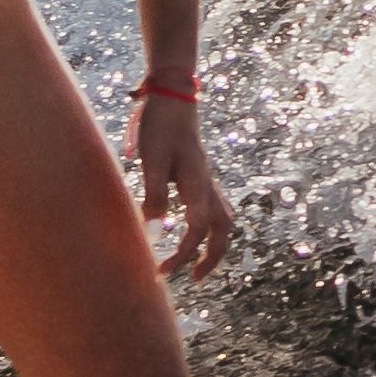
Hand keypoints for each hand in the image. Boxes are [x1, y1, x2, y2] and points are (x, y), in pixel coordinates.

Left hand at [134, 96, 235, 277]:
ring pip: (222, 220)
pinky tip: (188, 232)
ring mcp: (206, 181)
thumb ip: (155, 190)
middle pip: (223, 229)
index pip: (198, 227)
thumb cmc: (160, 125)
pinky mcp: (199, 178)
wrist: (172, 98)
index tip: (163, 269)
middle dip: (212, 257)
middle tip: (193, 279)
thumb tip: (154, 226)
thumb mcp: (152, 157)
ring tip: (195, 264)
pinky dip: (206, 229)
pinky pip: (212, 210)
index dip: (183, 252)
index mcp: (198, 182)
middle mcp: (207, 185)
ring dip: (213, 245)